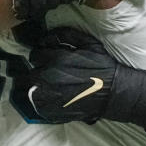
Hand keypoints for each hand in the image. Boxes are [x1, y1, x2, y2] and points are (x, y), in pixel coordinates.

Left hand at [18, 27, 145, 127]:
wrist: (113, 92)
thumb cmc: (101, 66)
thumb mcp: (88, 43)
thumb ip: (66, 35)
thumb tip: (48, 36)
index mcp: (56, 59)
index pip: (35, 55)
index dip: (41, 55)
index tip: (47, 58)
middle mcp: (49, 77)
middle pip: (32, 72)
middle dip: (40, 71)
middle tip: (52, 73)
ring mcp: (49, 96)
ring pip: (33, 89)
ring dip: (39, 86)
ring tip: (53, 86)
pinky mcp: (52, 111)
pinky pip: (38, 104)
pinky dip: (43, 101)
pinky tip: (55, 98)